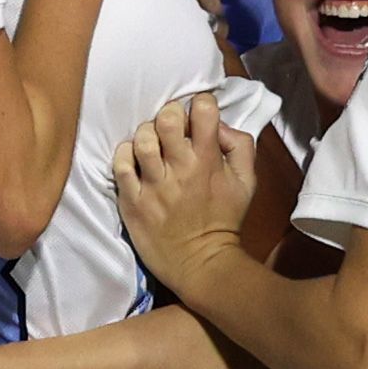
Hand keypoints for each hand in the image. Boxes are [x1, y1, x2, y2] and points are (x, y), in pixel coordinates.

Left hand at [115, 90, 258, 277]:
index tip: (198, 117)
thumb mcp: (247, 183)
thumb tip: (219, 125)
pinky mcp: (133, 201)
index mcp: (209, 161)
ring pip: (141, 139)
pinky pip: (120, 165)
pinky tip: (134, 160)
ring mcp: (154, 185)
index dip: (200, 105)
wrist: (201, 263)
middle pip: (167, 119)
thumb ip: (241, 146)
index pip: (203, 109)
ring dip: (147, 133)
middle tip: (172, 128)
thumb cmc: (224, 220)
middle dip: (170, 115)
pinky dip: (124, 155)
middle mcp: (180, 169)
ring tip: (152, 145)